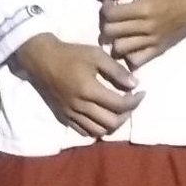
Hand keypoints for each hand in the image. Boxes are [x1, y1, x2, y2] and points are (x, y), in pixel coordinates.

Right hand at [14, 34, 143, 137]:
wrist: (42, 59)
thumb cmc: (71, 54)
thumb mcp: (96, 55)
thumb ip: (116, 70)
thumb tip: (135, 84)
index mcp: (89, 90)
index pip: (119, 105)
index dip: (135, 101)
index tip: (142, 92)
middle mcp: (80, 106)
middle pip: (111, 123)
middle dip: (127, 114)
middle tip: (131, 102)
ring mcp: (71, 114)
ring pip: (98, 131)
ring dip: (113, 124)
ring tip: (119, 111)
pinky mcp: (64, 117)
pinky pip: (84, 132)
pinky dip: (97, 129)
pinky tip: (102, 117)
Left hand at [97, 0, 185, 68]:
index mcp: (144, 7)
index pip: (110, 14)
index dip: (105, 8)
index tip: (110, 4)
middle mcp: (147, 27)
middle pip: (111, 32)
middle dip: (107, 23)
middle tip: (113, 18)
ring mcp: (153, 41)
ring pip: (120, 48)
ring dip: (115, 39)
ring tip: (120, 31)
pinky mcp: (159, 50)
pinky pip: (136, 60)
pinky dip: (128, 54)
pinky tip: (130, 43)